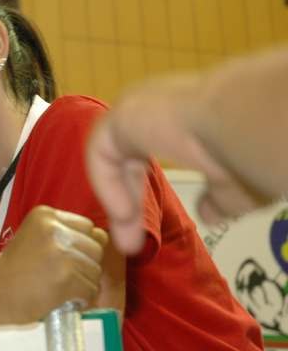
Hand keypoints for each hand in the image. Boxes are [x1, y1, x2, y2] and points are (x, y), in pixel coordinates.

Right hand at [0, 206, 106, 322]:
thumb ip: (66, 233)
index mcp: (45, 214)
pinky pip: (91, 288)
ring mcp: (62, 252)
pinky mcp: (67, 276)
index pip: (87, 227)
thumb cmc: (14, 269)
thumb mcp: (35, 237)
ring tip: (58, 287)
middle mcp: (55, 228)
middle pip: (95, 247)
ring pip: (95, 269)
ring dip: (82, 283)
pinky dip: (80, 298)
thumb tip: (104, 237)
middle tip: (59, 275)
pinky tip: (61, 298)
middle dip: (84, 265)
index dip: (79, 246)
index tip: (60, 259)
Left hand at [87, 76, 267, 254]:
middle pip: (129, 161)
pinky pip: (103, 153)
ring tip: (129, 241)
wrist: (244, 123)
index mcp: (186, 119)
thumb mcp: (236, 185)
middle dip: (129, 204)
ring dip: (119, 199)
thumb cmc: (247, 152)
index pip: (152, 154)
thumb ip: (220, 199)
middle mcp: (159, 108)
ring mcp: (139, 106)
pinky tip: (125, 212)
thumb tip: (209, 213)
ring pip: (115, 158)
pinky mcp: (123, 112)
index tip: (146, 230)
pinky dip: (108, 184)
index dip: (142, 194)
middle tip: (130, 244)